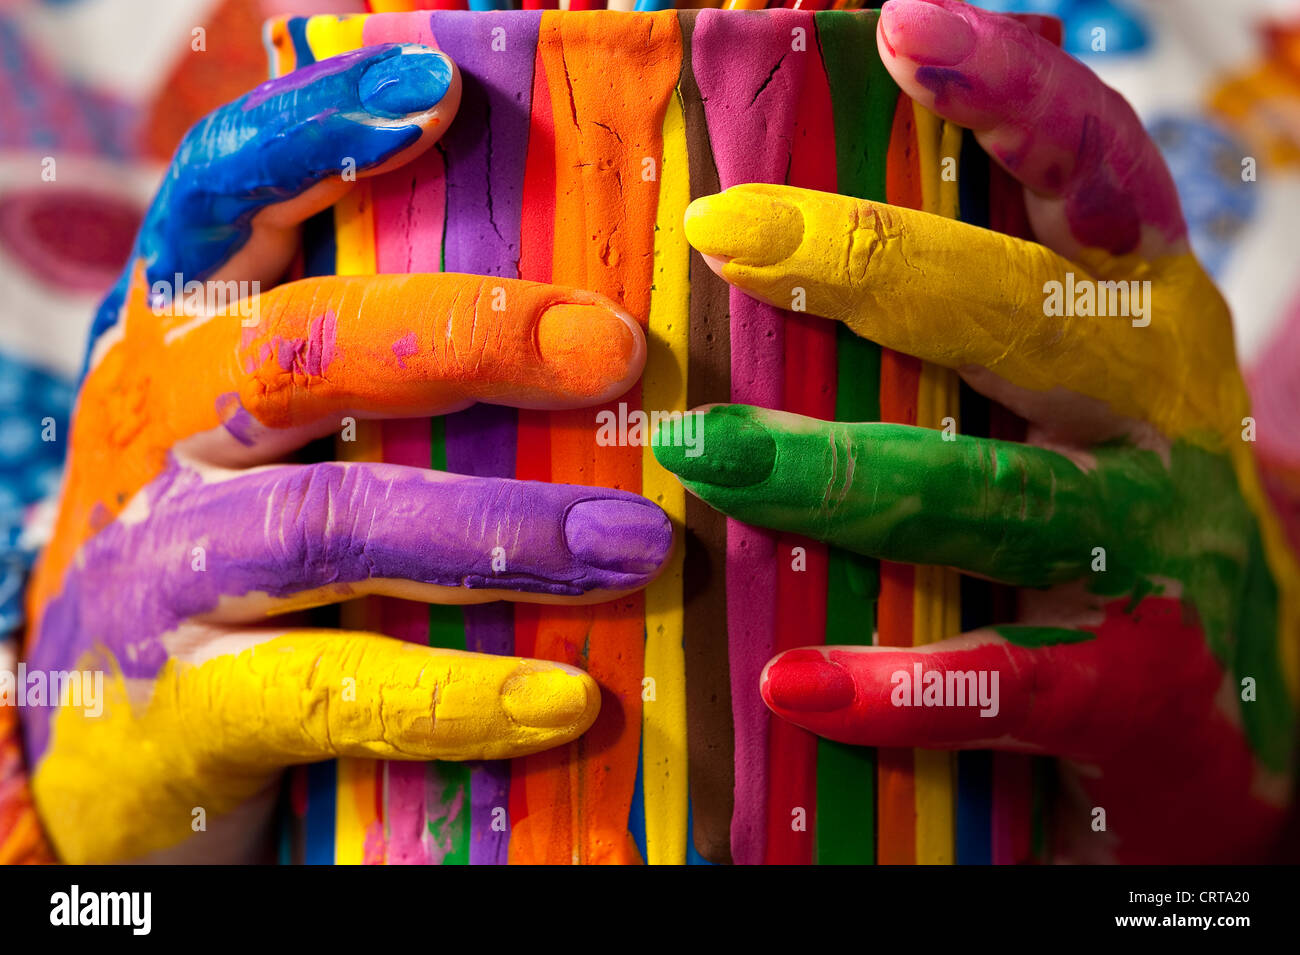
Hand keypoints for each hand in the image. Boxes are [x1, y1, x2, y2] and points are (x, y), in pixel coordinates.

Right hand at [22, 44, 670, 863]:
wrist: (106, 743)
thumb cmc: (235, 547)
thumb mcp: (272, 431)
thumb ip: (370, 361)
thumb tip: (575, 301)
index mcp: (178, 342)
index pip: (217, 201)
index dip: (313, 136)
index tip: (437, 93)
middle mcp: (155, 437)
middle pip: (294, 354)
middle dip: (459, 338)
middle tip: (609, 348)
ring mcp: (159, 574)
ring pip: (324, 524)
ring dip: (494, 531)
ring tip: (635, 544)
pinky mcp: (187, 712)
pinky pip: (330, 692)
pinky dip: (456, 696)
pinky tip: (567, 702)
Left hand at [654, 0, 1297, 862]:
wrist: (1255, 684)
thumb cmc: (1112, 500)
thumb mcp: (1066, 383)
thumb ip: (958, 316)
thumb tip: (756, 243)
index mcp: (1138, 311)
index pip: (1090, 171)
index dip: (1012, 91)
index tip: (907, 25)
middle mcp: (1157, 408)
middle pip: (1020, 311)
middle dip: (874, 262)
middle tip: (732, 232)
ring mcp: (1159, 548)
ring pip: (997, 494)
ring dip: (844, 471)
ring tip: (712, 453)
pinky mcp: (1141, 686)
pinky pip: (1015, 677)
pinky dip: (903, 686)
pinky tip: (795, 683)